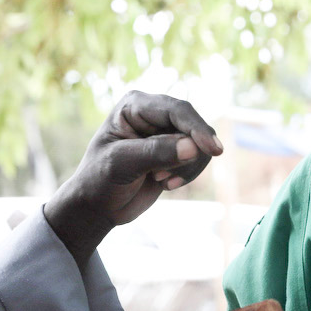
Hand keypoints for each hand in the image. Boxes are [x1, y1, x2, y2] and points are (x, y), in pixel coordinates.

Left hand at [43, 90, 222, 261]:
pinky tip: (165, 184)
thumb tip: (193, 147)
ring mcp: (167, 131)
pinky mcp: (176, 151)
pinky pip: (199, 158)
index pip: (176, 110)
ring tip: (159, 181)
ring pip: (200, 144)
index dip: (196, 128)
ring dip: (186, 168)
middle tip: (162, 179)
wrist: (98, 205)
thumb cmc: (99, 180)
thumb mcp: (121, 165)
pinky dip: (188, 174)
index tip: (213, 150)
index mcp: (136, 105)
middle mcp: (154, 112)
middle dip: (186, 156)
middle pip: (193, 126)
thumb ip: (156, 153)